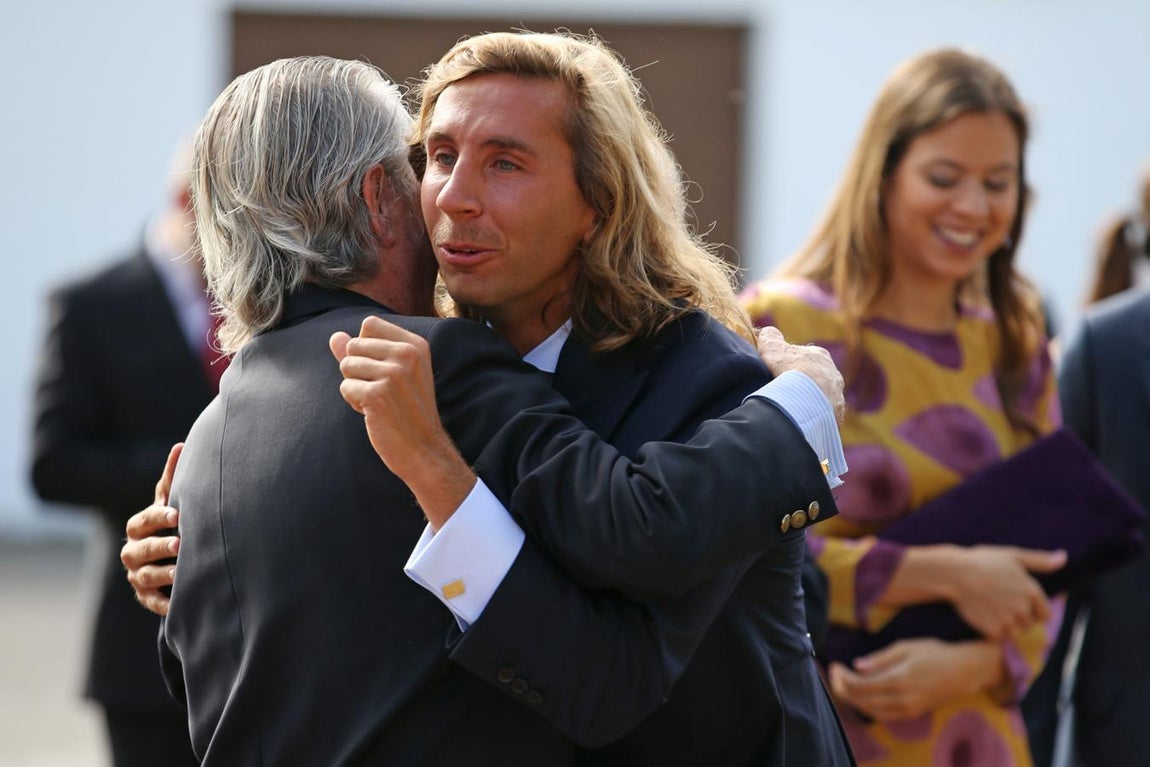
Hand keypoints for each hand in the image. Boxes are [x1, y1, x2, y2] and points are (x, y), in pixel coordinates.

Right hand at [120, 443, 182, 615]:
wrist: (172, 558)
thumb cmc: (172, 523)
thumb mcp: (171, 502)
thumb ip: (173, 479)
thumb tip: (181, 445)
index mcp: (138, 528)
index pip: (143, 521)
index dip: (158, 517)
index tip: (177, 514)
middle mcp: (133, 553)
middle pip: (140, 550)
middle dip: (159, 547)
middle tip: (180, 545)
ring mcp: (138, 576)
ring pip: (145, 577)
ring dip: (162, 574)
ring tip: (181, 573)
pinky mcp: (147, 597)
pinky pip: (153, 602)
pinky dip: (166, 602)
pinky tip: (179, 600)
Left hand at [331, 316, 474, 527]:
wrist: (424, 448)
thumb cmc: (406, 411)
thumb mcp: (392, 375)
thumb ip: (363, 352)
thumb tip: (334, 336)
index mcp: (416, 344)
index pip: (370, 324)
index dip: (364, 347)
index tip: (382, 370)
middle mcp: (407, 354)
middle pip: (354, 344)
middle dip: (357, 369)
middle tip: (381, 391)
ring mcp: (393, 373)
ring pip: (347, 365)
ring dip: (355, 386)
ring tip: (378, 401)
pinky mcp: (378, 393)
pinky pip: (345, 387)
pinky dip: (353, 401)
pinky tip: (373, 412)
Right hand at [756, 326, 844, 420]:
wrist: (808, 401)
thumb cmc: (790, 371)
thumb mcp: (773, 348)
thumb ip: (771, 338)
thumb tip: (768, 332)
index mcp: (820, 356)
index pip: (806, 358)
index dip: (791, 364)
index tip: (778, 372)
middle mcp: (833, 376)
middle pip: (817, 379)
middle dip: (804, 384)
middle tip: (785, 393)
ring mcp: (837, 398)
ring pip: (821, 399)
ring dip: (809, 403)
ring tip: (791, 411)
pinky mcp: (835, 418)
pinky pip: (822, 418)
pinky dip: (811, 419)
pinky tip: (799, 422)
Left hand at [827, 638, 1003, 721]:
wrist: (964, 671)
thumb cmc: (935, 653)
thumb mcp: (906, 647)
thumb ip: (880, 658)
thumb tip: (857, 666)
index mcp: (898, 680)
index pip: (860, 685)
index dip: (842, 677)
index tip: (834, 665)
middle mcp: (902, 699)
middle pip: (862, 700)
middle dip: (843, 688)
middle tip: (835, 674)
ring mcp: (908, 709)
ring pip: (871, 711)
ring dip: (854, 699)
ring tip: (844, 684)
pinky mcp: (912, 713)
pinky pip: (884, 715)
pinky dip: (869, 707)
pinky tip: (862, 695)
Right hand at [947, 545, 1064, 639]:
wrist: (953, 574)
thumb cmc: (982, 562)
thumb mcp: (1013, 556)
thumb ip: (1040, 561)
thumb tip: (1064, 558)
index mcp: (1032, 592)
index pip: (1045, 615)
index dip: (1033, 611)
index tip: (1017, 603)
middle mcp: (1024, 609)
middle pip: (1029, 625)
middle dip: (1017, 618)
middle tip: (997, 602)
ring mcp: (1009, 621)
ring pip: (1014, 632)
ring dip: (1004, 625)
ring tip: (989, 608)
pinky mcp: (993, 631)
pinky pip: (998, 637)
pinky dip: (991, 630)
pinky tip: (981, 615)